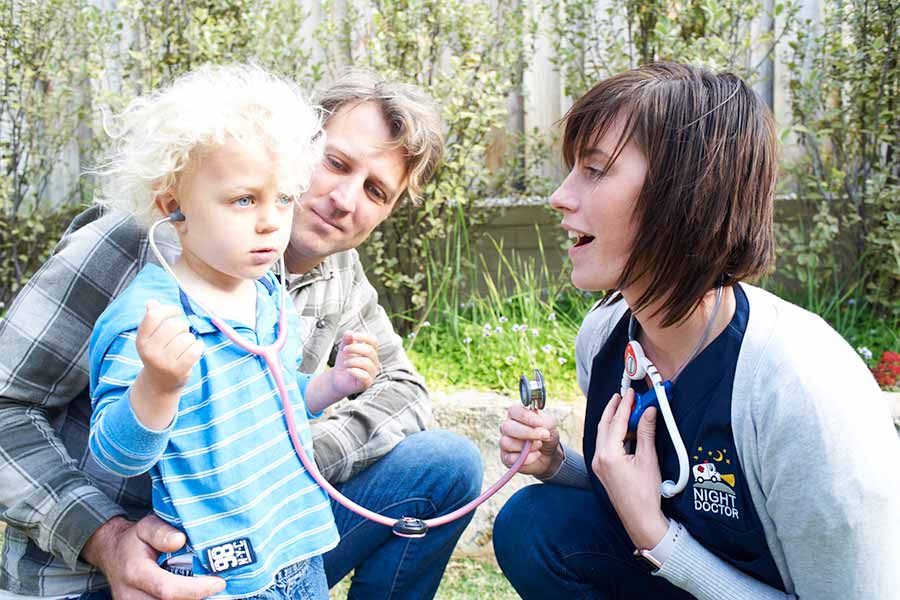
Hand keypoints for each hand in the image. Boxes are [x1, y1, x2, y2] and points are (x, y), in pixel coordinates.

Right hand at [82, 515, 224, 598]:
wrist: (111, 554)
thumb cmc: (134, 539)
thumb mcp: (146, 526)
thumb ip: (161, 532)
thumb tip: (180, 540)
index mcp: (135, 572)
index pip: (168, 589)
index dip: (196, 589)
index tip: (219, 582)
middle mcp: (130, 596)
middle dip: (197, 598)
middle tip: (218, 587)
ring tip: (208, 590)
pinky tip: (195, 594)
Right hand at [135, 300, 203, 394]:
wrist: (159, 384)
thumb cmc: (158, 354)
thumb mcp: (150, 338)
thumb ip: (151, 319)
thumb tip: (152, 302)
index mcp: (141, 339)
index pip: (154, 316)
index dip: (169, 309)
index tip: (176, 311)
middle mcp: (149, 351)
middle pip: (173, 325)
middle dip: (182, 327)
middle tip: (181, 335)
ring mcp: (163, 362)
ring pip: (187, 337)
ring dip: (190, 338)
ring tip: (185, 345)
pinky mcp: (177, 370)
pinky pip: (195, 349)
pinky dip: (199, 346)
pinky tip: (195, 349)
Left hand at [328, 331, 379, 397]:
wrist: (338, 380)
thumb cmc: (344, 363)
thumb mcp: (343, 350)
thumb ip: (347, 341)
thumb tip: (349, 332)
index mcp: (371, 352)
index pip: (374, 341)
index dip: (365, 337)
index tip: (354, 336)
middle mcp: (374, 362)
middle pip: (370, 351)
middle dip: (355, 348)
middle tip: (344, 350)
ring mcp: (372, 373)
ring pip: (367, 363)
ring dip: (352, 361)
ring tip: (345, 363)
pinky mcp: (367, 383)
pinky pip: (365, 376)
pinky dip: (355, 371)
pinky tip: (348, 370)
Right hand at [498, 403, 562, 477]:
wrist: (549, 454)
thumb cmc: (546, 435)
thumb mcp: (550, 425)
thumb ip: (545, 422)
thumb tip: (538, 428)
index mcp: (515, 415)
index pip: (513, 411)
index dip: (526, 417)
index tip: (540, 423)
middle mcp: (507, 427)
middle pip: (507, 427)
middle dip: (527, 432)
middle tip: (543, 435)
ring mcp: (505, 443)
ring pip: (506, 443)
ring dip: (526, 446)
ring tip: (539, 445)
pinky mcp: (506, 458)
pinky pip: (510, 458)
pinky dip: (527, 458)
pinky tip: (536, 455)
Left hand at [591, 389, 668, 548]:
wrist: (640, 519)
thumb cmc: (645, 494)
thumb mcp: (648, 459)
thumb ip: (646, 432)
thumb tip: (648, 412)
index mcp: (608, 454)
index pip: (616, 422)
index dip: (625, 405)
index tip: (631, 393)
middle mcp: (599, 457)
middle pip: (604, 425)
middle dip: (613, 408)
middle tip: (623, 395)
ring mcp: (598, 464)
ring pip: (603, 434)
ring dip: (613, 420)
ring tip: (625, 408)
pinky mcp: (602, 469)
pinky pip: (604, 444)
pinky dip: (613, 433)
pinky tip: (625, 429)